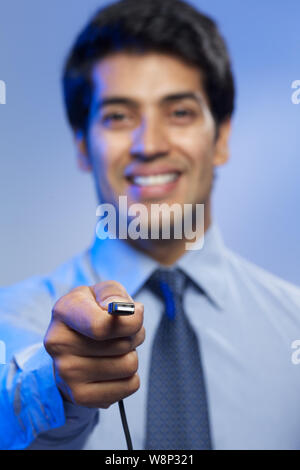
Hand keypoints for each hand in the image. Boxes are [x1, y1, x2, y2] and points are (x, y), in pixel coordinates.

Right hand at [44, 281, 144, 408]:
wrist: (71, 344)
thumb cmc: (93, 312)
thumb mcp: (102, 292)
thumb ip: (115, 295)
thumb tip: (130, 314)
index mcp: (64, 312)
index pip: (102, 326)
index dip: (129, 321)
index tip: (135, 314)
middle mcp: (59, 344)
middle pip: (123, 344)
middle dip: (132, 335)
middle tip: (119, 332)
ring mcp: (67, 373)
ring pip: (129, 365)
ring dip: (131, 355)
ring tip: (115, 349)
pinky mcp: (80, 396)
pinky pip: (129, 386)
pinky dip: (128, 376)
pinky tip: (111, 368)